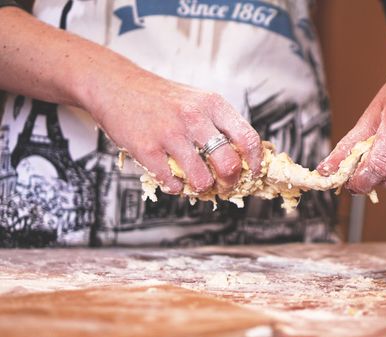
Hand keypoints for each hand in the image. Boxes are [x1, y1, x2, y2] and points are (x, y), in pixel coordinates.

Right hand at [87, 72, 261, 194]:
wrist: (117, 85)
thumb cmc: (162, 98)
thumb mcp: (199, 100)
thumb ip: (220, 124)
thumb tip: (245, 156)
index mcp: (213, 105)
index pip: (247, 138)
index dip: (255, 161)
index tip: (253, 172)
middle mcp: (194, 118)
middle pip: (228, 163)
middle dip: (230, 181)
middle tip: (224, 185)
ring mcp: (170, 134)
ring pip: (201, 179)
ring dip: (202, 188)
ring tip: (197, 184)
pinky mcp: (147, 149)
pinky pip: (171, 183)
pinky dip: (176, 188)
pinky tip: (174, 180)